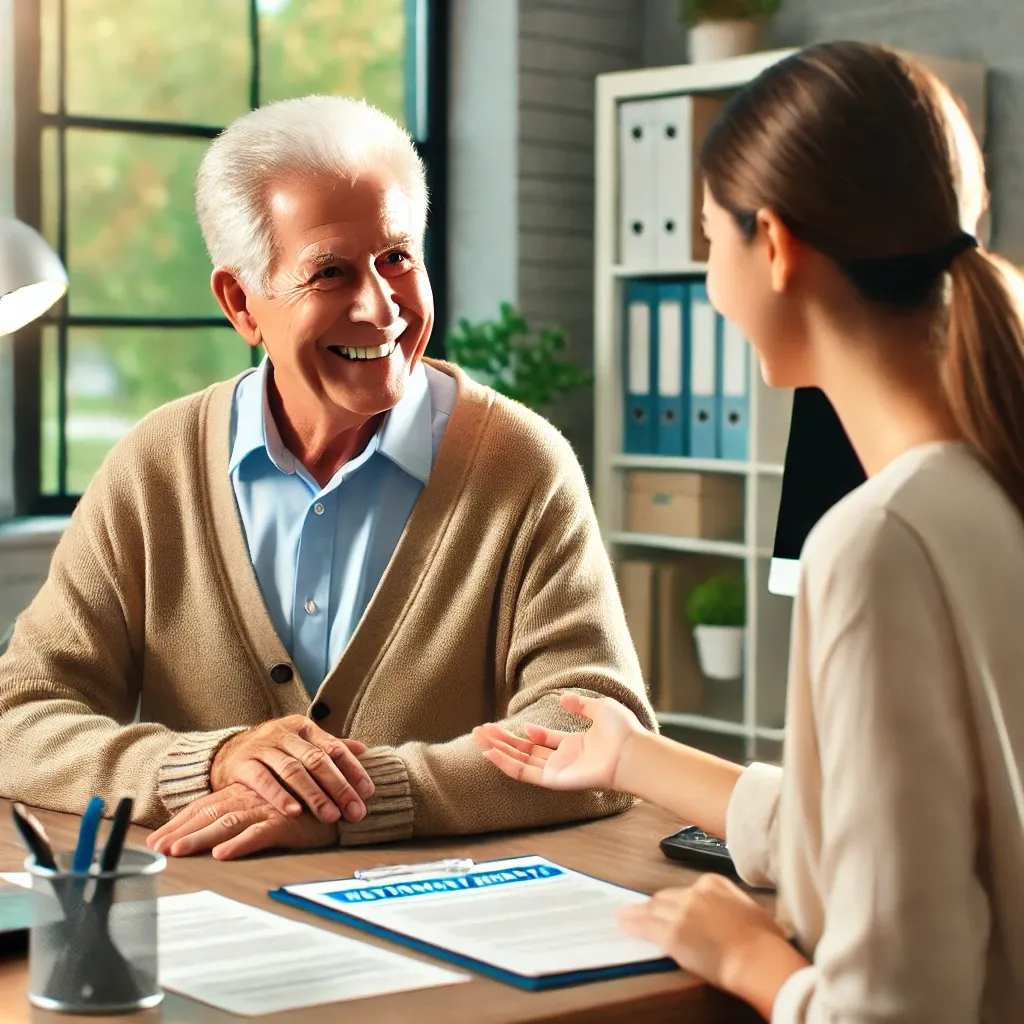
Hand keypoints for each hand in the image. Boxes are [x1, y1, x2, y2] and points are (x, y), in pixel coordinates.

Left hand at [147, 783, 336, 860]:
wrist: (339, 798)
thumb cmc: (303, 804)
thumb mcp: (269, 806)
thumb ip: (245, 813)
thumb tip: (216, 835)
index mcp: (244, 792)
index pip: (205, 807)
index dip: (179, 822)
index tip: (155, 840)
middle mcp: (251, 797)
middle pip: (209, 814)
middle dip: (179, 832)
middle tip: (156, 849)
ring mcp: (267, 808)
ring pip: (227, 823)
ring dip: (201, 838)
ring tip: (179, 852)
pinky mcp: (286, 822)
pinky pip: (259, 833)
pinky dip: (240, 844)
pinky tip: (223, 854)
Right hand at [210, 715, 373, 824]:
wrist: (226, 751)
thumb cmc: (273, 751)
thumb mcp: (300, 744)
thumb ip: (329, 747)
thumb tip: (363, 749)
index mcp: (303, 727)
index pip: (334, 748)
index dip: (353, 770)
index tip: (368, 793)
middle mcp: (284, 734)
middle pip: (317, 760)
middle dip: (339, 787)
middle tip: (354, 811)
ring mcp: (262, 748)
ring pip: (293, 770)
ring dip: (314, 795)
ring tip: (330, 815)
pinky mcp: (242, 764)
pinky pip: (263, 781)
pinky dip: (280, 796)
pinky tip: (294, 812)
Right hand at [472, 692, 644, 791]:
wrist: (631, 751)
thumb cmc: (623, 732)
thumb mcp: (600, 709)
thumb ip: (580, 705)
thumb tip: (563, 698)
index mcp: (574, 746)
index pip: (544, 742)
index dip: (530, 734)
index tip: (519, 725)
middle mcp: (563, 760)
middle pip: (526, 752)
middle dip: (503, 741)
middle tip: (481, 731)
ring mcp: (557, 771)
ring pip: (519, 761)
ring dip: (498, 750)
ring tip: (478, 738)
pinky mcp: (553, 780)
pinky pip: (524, 773)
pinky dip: (505, 764)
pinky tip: (489, 753)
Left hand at [617, 875, 807, 1015]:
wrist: (758, 957)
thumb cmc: (764, 939)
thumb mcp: (751, 909)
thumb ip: (733, 903)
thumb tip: (732, 912)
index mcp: (713, 883)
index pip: (685, 890)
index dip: (675, 902)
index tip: (670, 908)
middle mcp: (694, 893)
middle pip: (665, 897)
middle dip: (654, 906)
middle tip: (642, 912)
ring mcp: (681, 912)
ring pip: (651, 909)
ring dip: (636, 913)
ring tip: (622, 915)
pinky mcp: (672, 934)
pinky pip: (645, 926)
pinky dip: (631, 924)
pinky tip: (622, 924)